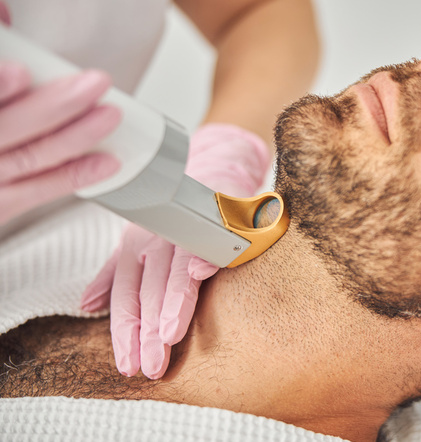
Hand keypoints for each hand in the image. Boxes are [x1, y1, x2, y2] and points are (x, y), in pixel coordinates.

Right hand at [0, 2, 120, 224]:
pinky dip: (73, 176)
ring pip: (31, 157)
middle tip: (94, 84)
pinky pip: (36, 192)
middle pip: (7, 127)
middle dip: (55, 105)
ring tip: (110, 116)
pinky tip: (106, 162)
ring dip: (76, 136)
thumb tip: (3, 13)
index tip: (20, 72)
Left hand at [81, 123, 269, 378]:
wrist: (214, 174)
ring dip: (173, 302)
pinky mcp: (216, 214)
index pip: (127, 296)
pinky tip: (201, 274)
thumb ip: (115, 276)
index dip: (126, 332)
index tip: (129, 365)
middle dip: (150, 330)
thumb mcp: (138, 245)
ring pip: (176, 269)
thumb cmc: (176, 218)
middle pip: (150, 290)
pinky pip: (211, 235)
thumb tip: (86, 306)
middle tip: (152, 364)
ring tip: (169, 335)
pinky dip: (206, 253)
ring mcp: (186, 226)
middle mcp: (158, 239)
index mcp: (136, 248)